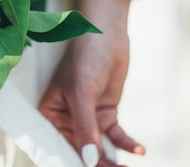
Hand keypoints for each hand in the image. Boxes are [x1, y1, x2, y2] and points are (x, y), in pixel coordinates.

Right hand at [38, 0, 144, 166]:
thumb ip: (85, 128)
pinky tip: (139, 150)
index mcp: (50, 114)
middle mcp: (66, 119)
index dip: (74, 163)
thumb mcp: (83, 93)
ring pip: (99, 149)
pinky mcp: (105, 114)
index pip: (59, 147)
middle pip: (81, 152)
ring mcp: (87, 118)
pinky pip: (115, 137)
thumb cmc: (85, 57)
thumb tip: (89, 161)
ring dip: (114, 161)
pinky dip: (126, 145)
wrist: (107, 35)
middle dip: (98, 165)